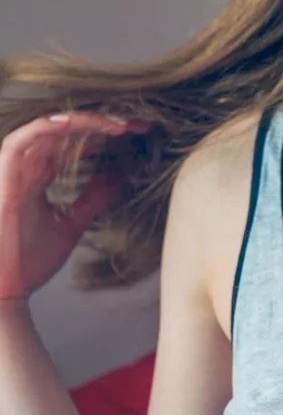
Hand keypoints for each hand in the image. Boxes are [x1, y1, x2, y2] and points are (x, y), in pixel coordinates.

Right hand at [0, 110, 151, 302]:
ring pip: (45, 131)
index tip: (136, 133)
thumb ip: (92, 198)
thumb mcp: (71, 224)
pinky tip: (73, 125)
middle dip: (99, 123)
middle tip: (136, 124)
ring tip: (115, 124)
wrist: (4, 292)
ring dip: (80, 122)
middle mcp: (24, 169)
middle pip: (62, 134)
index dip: (102, 134)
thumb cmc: (29, 262)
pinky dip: (44, 130)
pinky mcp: (2, 180)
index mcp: (37, 178)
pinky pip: (18, 144)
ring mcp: (11, 173)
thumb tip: (120, 175)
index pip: (71, 145)